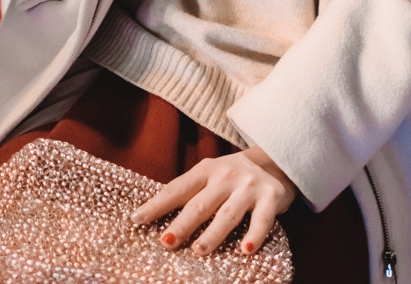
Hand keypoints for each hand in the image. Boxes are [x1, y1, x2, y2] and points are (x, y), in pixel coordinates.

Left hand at [132, 147, 295, 257]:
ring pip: (228, 213)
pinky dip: (254, 235)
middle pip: (200, 203)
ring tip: (198, 250)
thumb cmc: (231, 176)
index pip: (177, 189)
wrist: (274, 161)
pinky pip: (262, 220)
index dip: (157, 204)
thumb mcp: (209, 175)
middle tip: (167, 242)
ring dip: (213, 233)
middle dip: (183, 223)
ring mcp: (249, 186)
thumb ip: (189, 191)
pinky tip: (246, 250)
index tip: (136, 219)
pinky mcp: (271, 198)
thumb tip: (151, 213)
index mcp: (205, 170)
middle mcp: (226, 176)